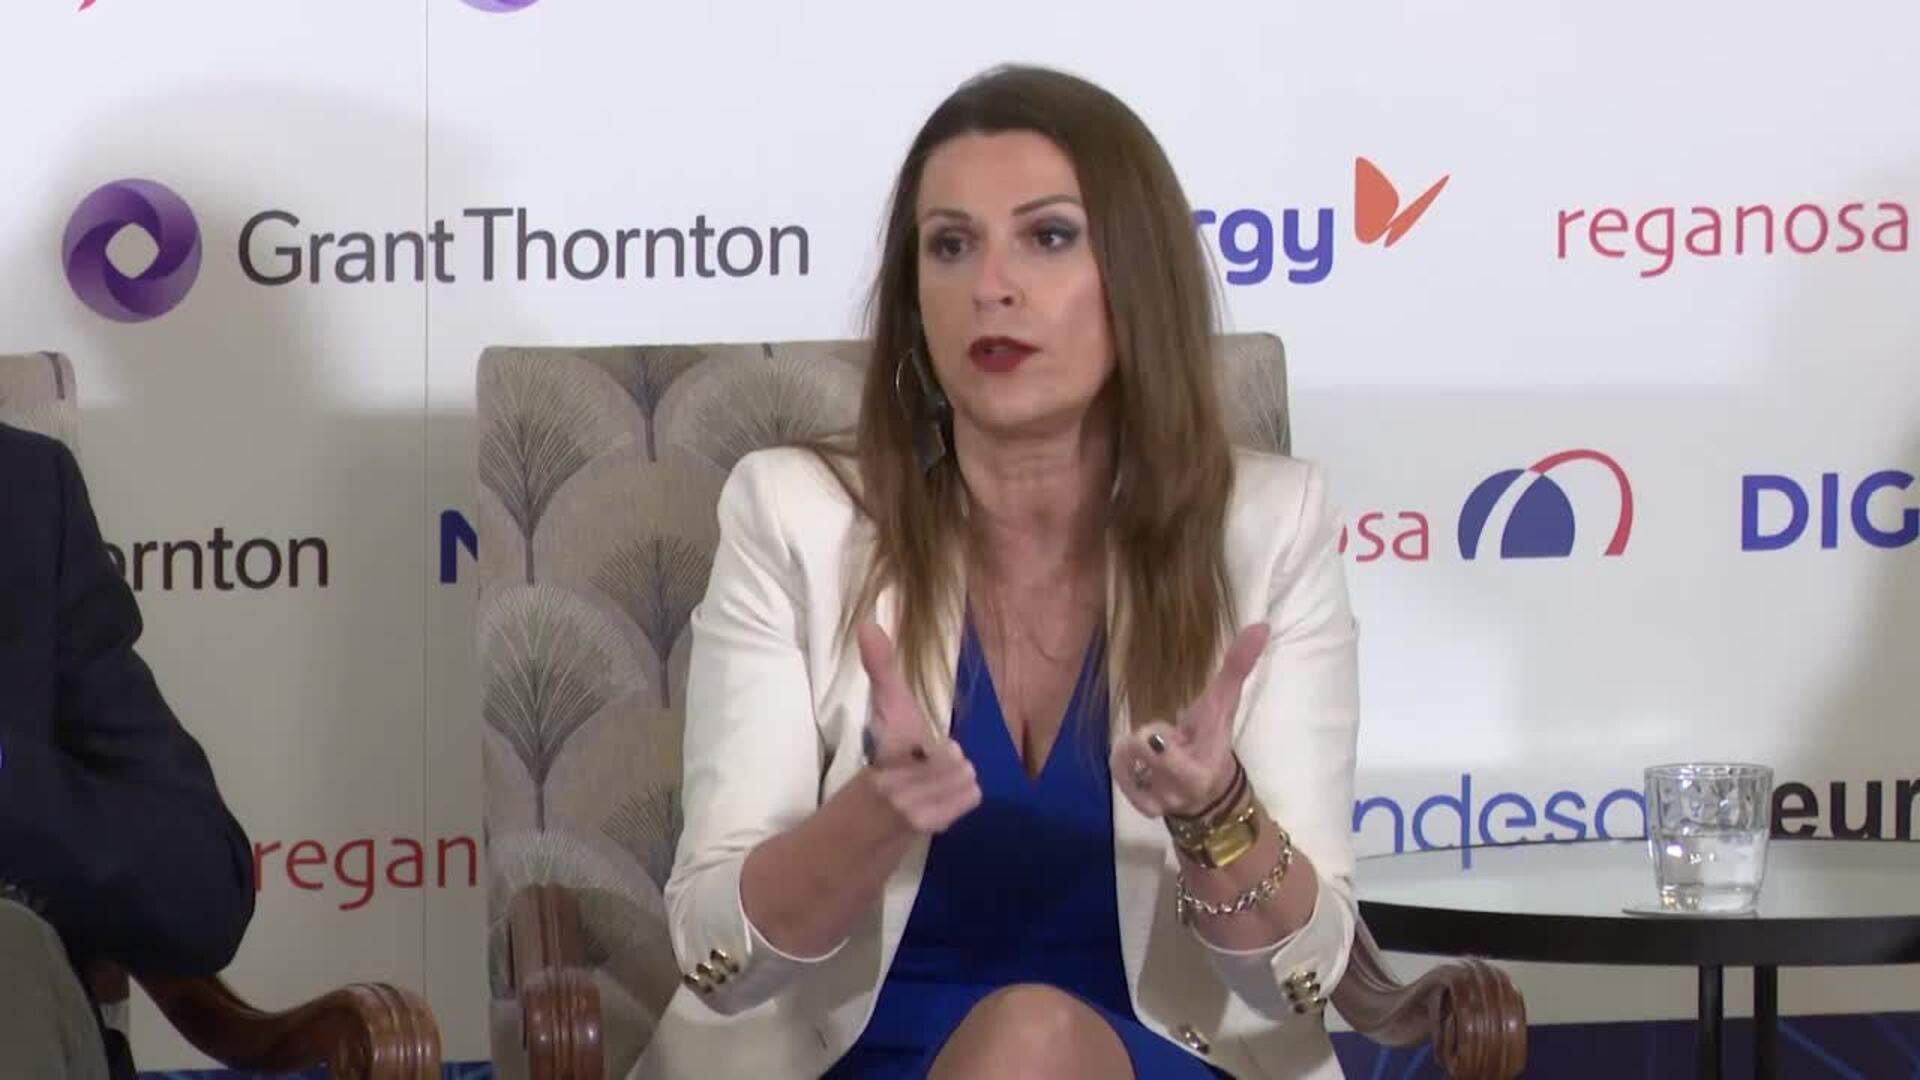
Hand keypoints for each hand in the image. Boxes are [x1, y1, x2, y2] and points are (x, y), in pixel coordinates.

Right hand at [856, 623, 981, 834]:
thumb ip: (882, 670)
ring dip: (957, 775)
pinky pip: (970, 796)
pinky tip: (942, 796)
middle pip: (952, 756)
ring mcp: (911, 810)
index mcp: (883, 749)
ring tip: (935, 778)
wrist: (858, 827)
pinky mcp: (928, 827)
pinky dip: (962, 795)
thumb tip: (869, 624)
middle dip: (947, 756)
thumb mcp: (884, 713)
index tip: (940, 742)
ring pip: (965, 776)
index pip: (909, 729)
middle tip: (928, 762)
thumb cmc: (881, 758)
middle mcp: (894, 783)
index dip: (932, 739)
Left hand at [1111, 623, 1269, 818]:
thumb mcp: (1223, 704)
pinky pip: (1116, 769)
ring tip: (1162, 752)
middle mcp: (1176, 790)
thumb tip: (1261, 625)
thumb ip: (1238, 667)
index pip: (1163, 747)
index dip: (1158, 737)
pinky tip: (1147, 765)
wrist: (1210, 793)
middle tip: (1172, 739)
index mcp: (1199, 770)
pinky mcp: (1138, 804)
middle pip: (1137, 746)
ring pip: (1124, 754)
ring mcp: (1156, 800)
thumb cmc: (1212, 738)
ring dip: (1139, 747)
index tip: (1168, 733)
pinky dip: (1128, 763)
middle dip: (1151, 733)